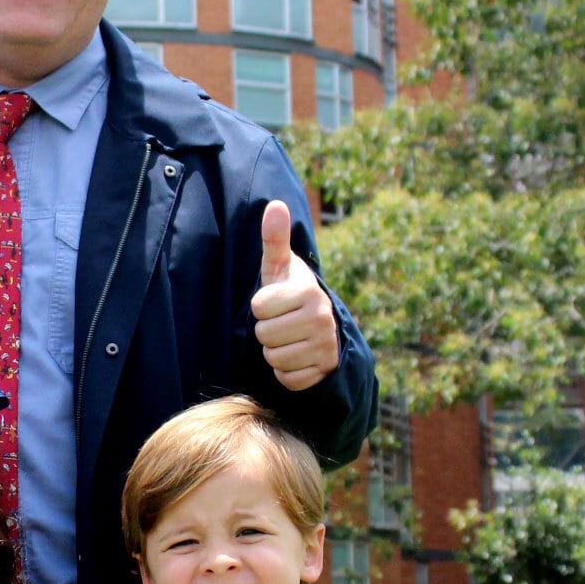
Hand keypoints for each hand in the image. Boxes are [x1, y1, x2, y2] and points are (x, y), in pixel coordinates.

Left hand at [248, 200, 339, 391]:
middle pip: (265, 334)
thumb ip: (275, 239)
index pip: (259, 307)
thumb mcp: (280, 267)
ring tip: (289, 338)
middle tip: (282, 322)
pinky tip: (297, 356)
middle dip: (267, 330)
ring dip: (275, 351)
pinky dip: (287, 372)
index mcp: (309, 292)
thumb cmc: (291, 293)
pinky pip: (287, 379)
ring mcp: (325, 347)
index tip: (276, 302)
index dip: (261, 306)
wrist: (322, 325)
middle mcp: (322, 318)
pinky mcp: (324, 371)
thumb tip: (275, 204)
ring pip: (274, 359)